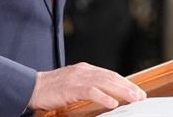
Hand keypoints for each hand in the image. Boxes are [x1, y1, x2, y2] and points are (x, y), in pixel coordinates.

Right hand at [27, 62, 146, 109]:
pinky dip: (103, 97)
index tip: (137, 91)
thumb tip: (106, 95)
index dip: (125, 82)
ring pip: (105, 83)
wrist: (30, 87)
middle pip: (111, 78)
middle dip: (128, 87)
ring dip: (122, 91)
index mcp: (85, 69)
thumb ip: (88, 87)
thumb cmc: (51, 89)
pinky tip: (113, 103)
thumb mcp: (73, 85)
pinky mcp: (71, 87)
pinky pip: (91, 91)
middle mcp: (84, 71)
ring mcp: (77, 78)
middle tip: (141, 96)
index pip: (110, 75)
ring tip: (134, 99)